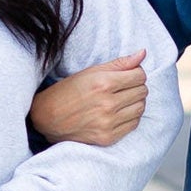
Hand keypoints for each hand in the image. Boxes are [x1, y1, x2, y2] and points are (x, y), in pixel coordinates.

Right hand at [28, 50, 148, 146]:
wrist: (47, 119)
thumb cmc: (68, 91)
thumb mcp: (90, 72)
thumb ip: (119, 63)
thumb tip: (143, 53)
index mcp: (103, 83)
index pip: (139, 75)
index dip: (135, 73)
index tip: (127, 75)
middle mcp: (107, 104)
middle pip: (142, 91)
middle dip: (135, 87)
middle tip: (123, 88)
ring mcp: (108, 123)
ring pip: (140, 108)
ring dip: (135, 102)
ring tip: (121, 100)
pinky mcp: (108, 137)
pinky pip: (133, 124)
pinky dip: (130, 117)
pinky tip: (118, 113)